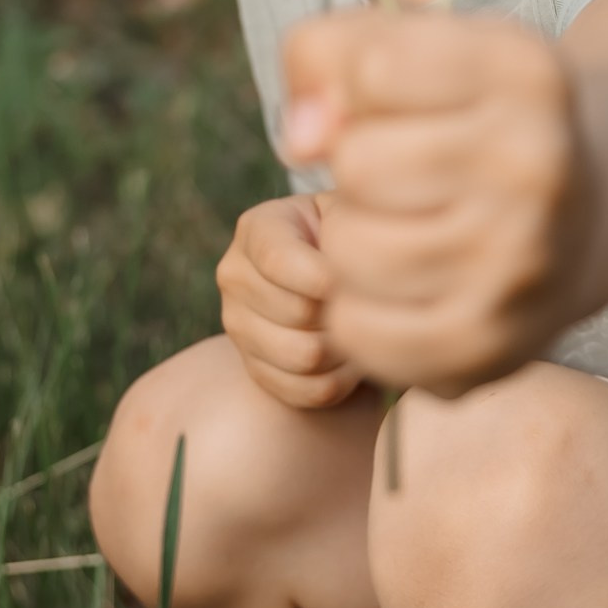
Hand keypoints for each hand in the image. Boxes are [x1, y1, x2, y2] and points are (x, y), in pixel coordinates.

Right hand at [215, 194, 362, 410]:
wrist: (338, 279)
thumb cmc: (351, 241)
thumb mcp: (352, 217)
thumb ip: (352, 226)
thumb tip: (355, 264)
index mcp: (256, 229)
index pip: (279, 260)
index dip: (328, 278)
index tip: (363, 282)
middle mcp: (235, 275)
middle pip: (298, 312)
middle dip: (345, 313)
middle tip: (372, 306)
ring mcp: (238, 325)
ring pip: (305, 356)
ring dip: (347, 349)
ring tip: (364, 329)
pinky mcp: (255, 368)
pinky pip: (308, 390)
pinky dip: (342, 381)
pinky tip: (353, 359)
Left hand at [281, 8, 586, 392]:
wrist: (588, 215)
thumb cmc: (474, 121)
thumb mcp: (419, 49)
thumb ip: (331, 54)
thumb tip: (298, 139)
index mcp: (526, 76)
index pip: (373, 71)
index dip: (358, 87)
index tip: (399, 104)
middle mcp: (536, 169)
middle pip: (356, 164)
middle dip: (357, 169)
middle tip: (405, 179)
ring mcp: (519, 264)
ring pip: (348, 250)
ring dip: (352, 241)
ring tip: (401, 230)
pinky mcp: (491, 344)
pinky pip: (358, 331)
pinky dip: (357, 311)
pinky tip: (399, 289)